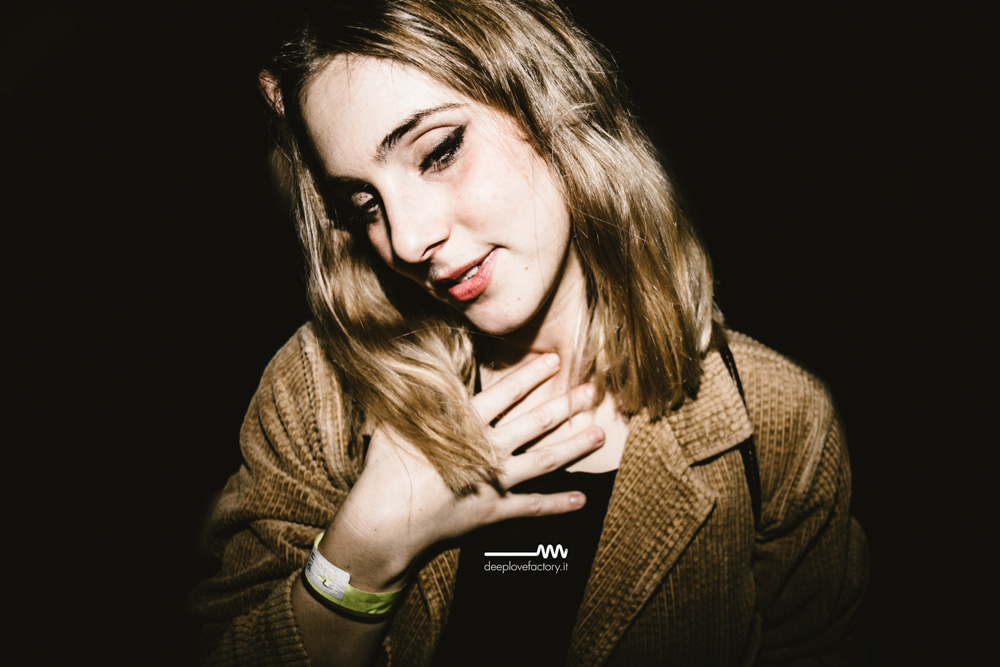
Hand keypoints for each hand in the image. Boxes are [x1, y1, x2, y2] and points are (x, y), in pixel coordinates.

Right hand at [319, 353, 603, 592]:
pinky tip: (581, 499)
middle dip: (565, 405)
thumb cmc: (386, 471)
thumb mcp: (394, 422)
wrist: (388, 521)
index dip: (531, 375)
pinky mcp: (495, 510)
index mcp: (466, 425)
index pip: (506, 393)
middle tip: (590, 391)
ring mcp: (496, 481)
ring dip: (574, 445)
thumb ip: (415, 398)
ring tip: (600, 433)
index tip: (553, 361)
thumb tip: (416, 370)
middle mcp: (489, 449)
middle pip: (535, 422)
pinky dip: (558, 504)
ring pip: (544, 459)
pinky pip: (532, 507)